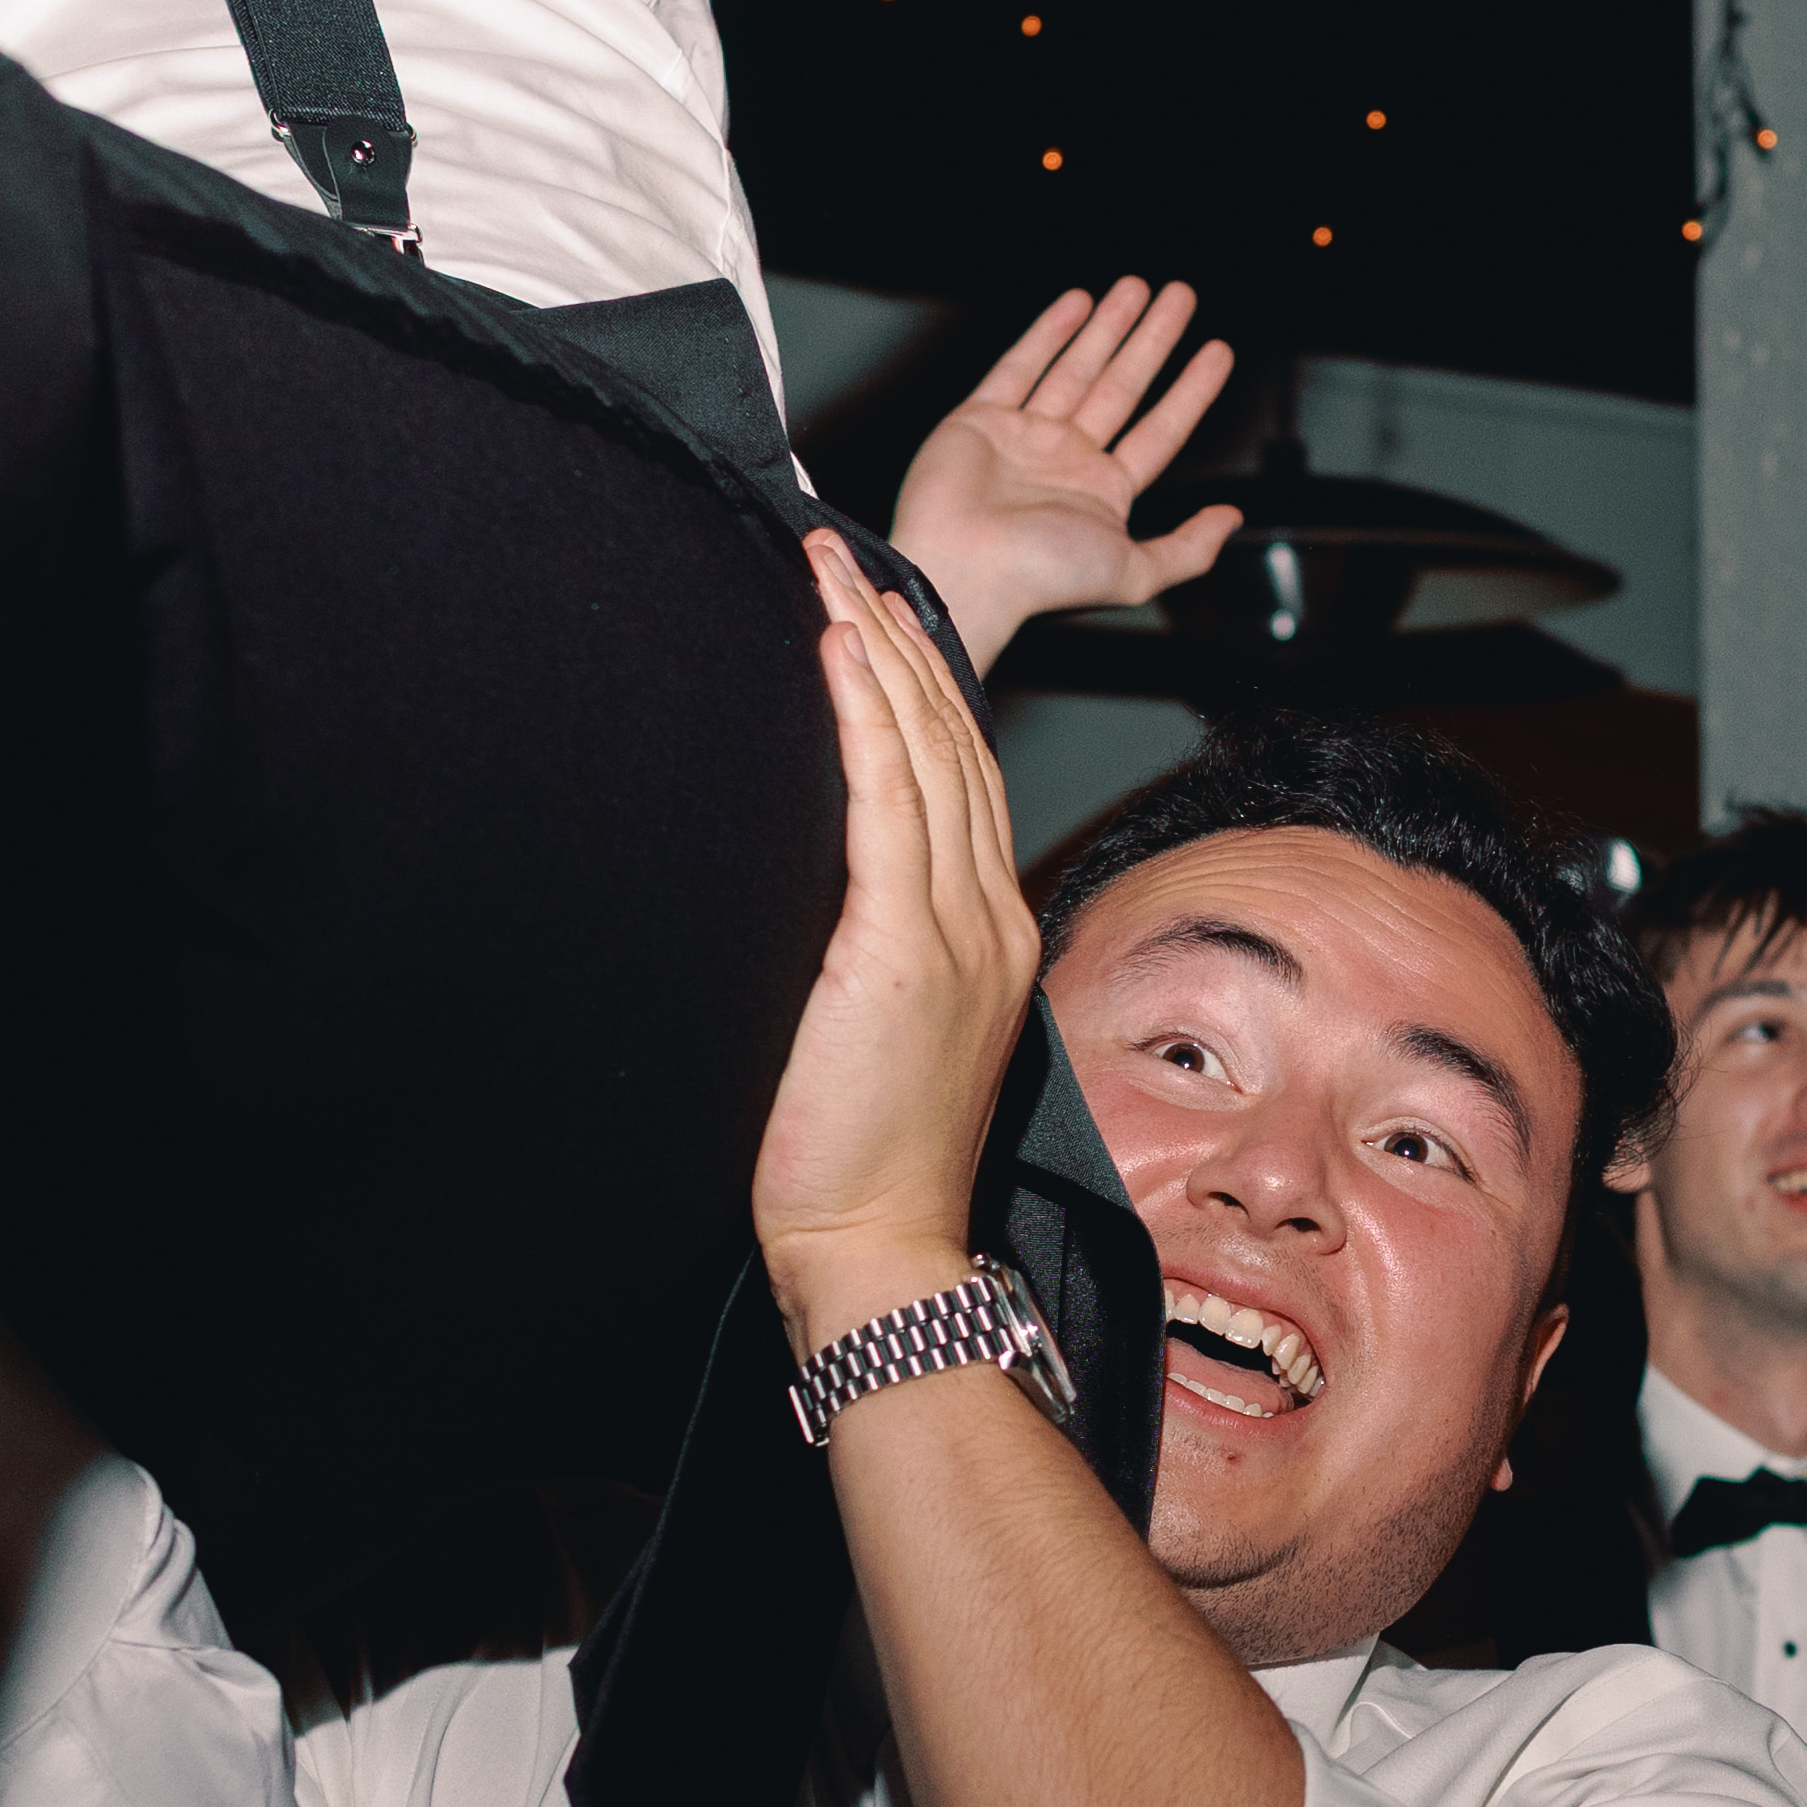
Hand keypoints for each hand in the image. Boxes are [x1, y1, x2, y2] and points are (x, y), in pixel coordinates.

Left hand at [751, 537, 1048, 1351]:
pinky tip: (843, 656)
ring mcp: (956, 932)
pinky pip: (890, 806)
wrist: (879, 1247)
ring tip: (833, 575)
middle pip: (953, 745)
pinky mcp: (903, 952)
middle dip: (901, 640)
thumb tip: (817, 903)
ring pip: (926, 755)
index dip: (924, 688)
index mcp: (990, 936)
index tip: (881, 619)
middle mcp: (989, 918)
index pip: (963, 781)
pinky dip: (868, 720)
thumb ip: (873, 954)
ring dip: (877, 652)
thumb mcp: (881, 1034)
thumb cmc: (860, 1164)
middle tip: (846, 559)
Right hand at [882, 278, 1241, 650]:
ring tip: (1137, 287)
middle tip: (1180, 295)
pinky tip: (1078, 303)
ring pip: (1077, 368)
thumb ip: (1188, 548)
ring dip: (1109, 326)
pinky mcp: (979, 419)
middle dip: (1153, 339)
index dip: (1192, 389)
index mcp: (1103, 494)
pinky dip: (1048, 333)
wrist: (961, 570)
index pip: (1161, 429)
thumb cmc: (1040, 577)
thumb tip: (1231, 519)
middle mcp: (1065, 461)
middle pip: (1123, 386)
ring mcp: (1023, 437)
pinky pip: (1019, 366)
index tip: (1218, 350)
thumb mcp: (1135, 571)